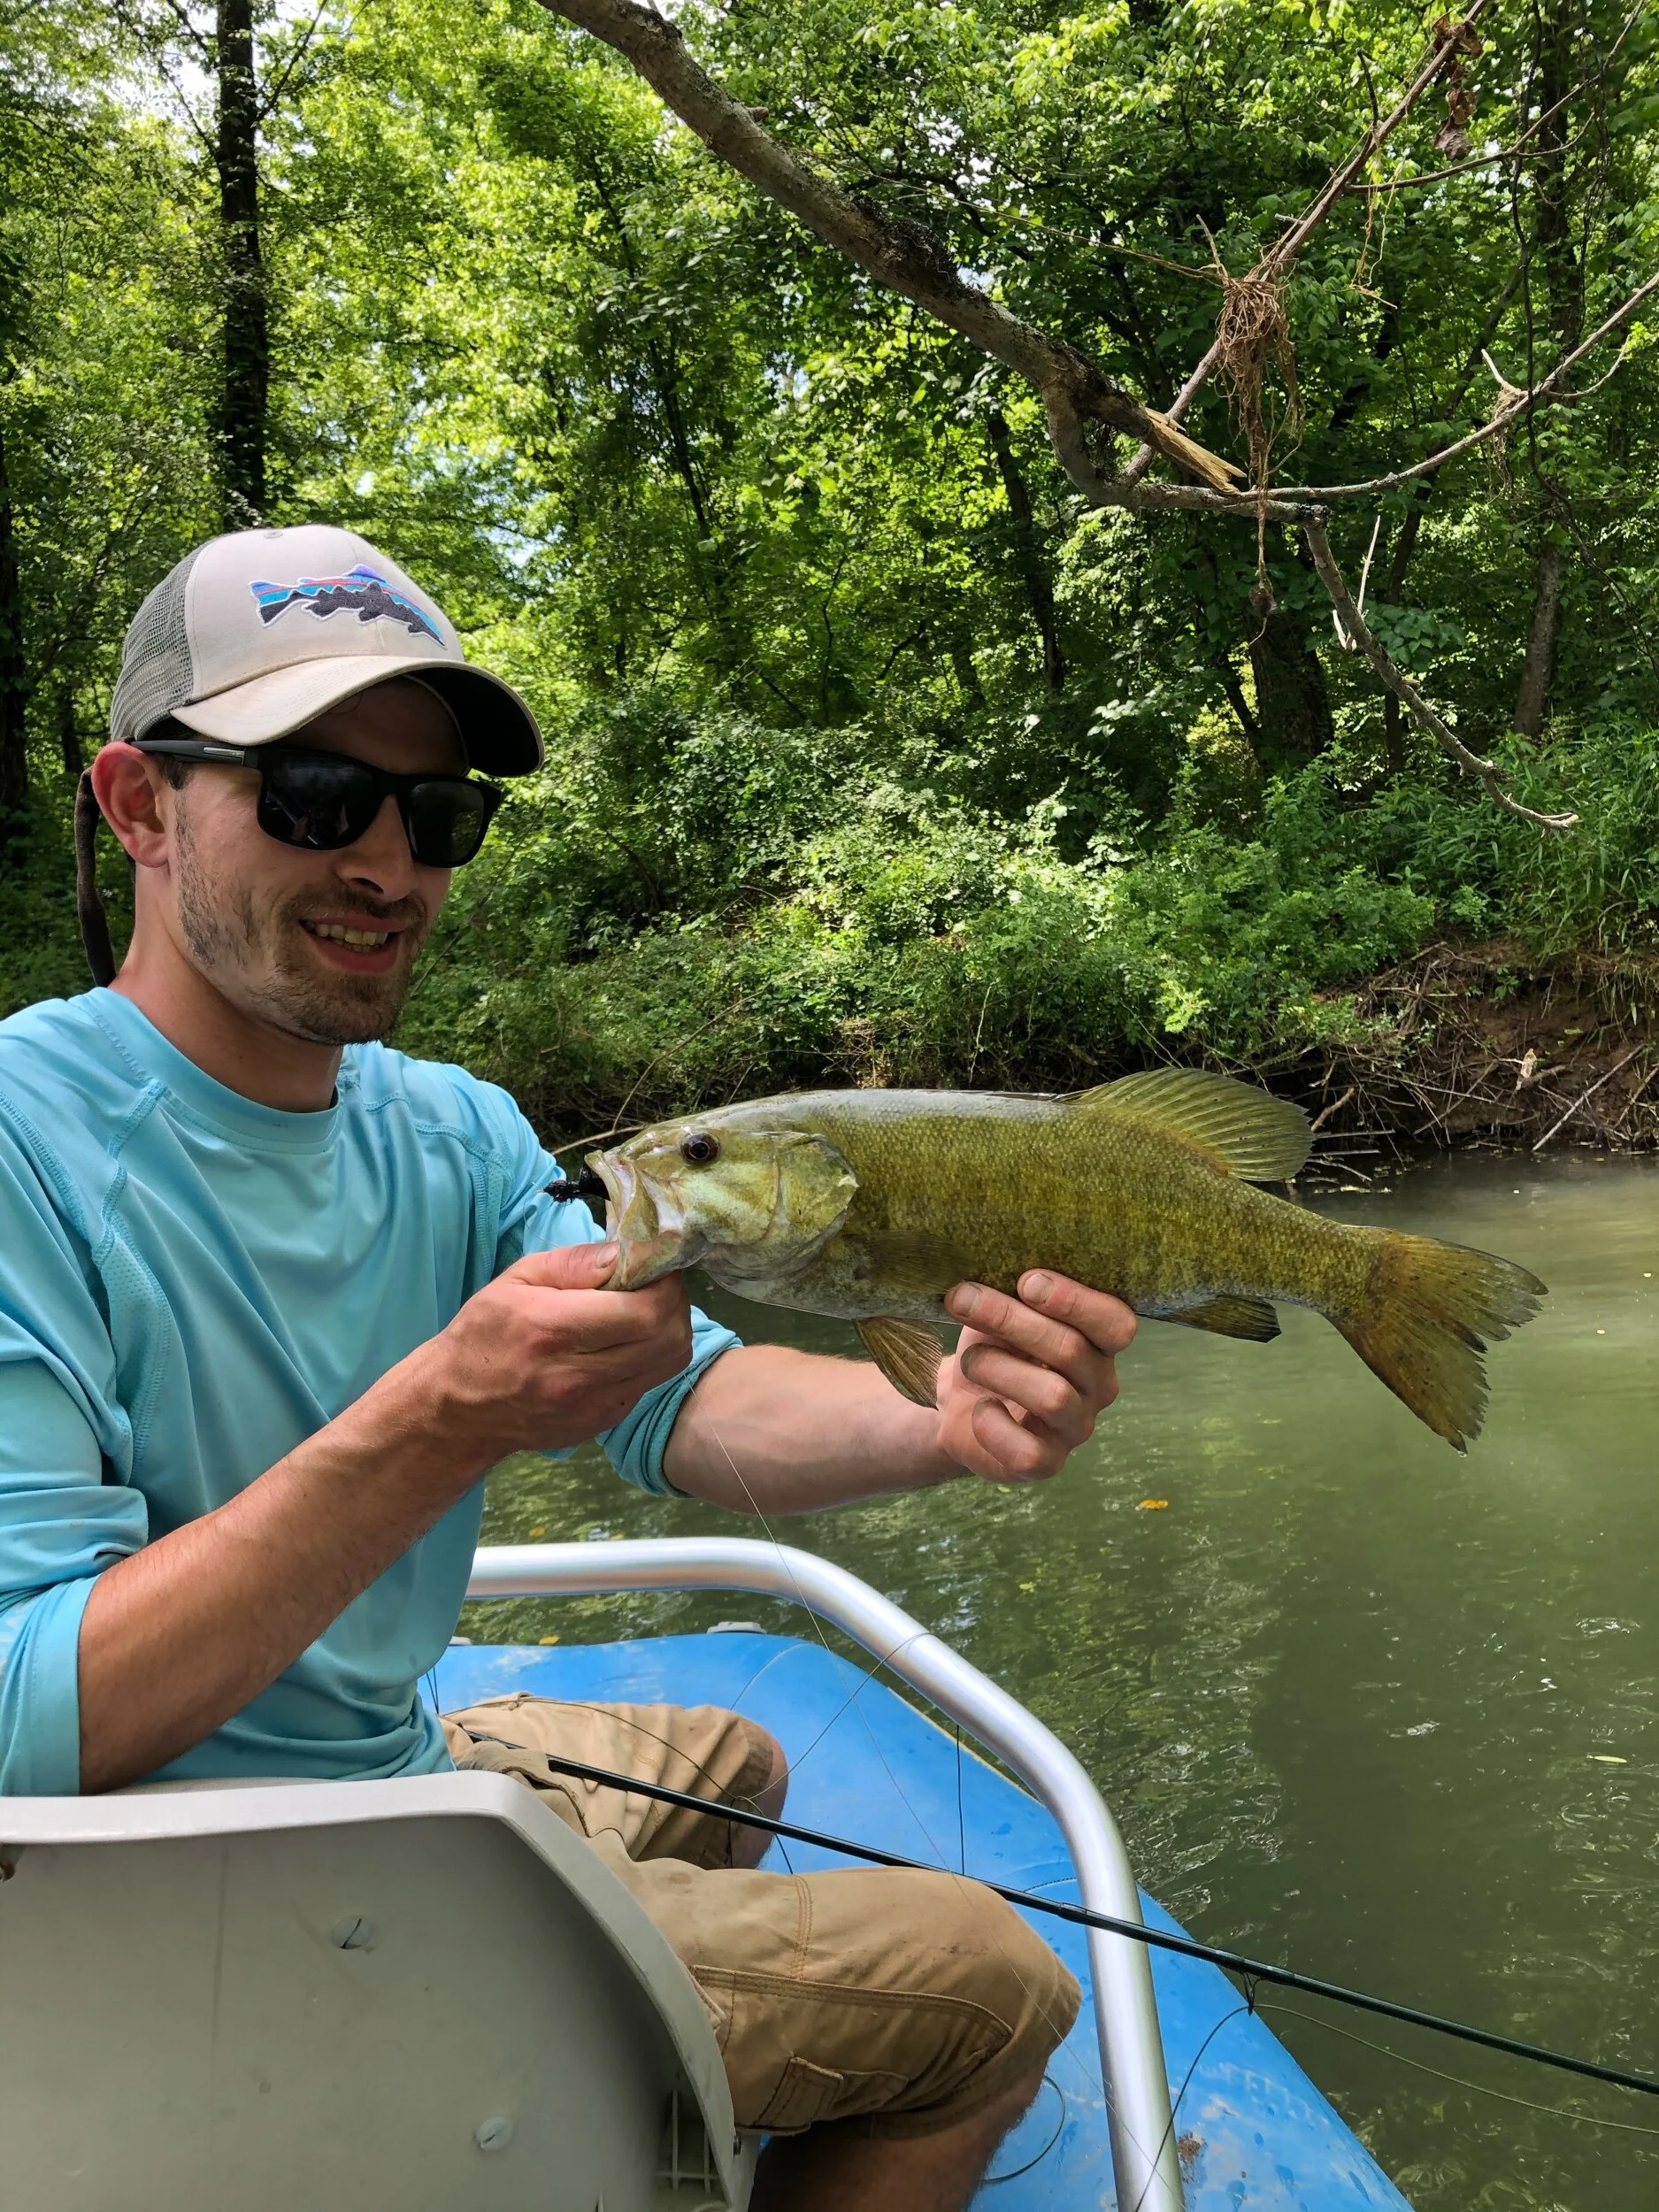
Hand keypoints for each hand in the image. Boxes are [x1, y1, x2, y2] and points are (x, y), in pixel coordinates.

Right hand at [390, 1240, 693, 1471]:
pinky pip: (650, 1380)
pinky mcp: (603, 1422)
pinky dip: (650, 1355)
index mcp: (553, 1330)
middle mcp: (579, 1375)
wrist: (457, 1409)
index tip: (653, 1263)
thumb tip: (626, 1252)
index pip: (646, 1310)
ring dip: (669, 1328)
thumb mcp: (515, 1280)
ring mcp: (595, 1406)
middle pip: (670, 1338)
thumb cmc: (482, 1334)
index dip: (664, 1281)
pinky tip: (623, 1341)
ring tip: (642, 1308)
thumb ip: (574, 1262)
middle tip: (654, 1283)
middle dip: (674, 1302)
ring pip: (670, 1361)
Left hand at [934, 1272, 1135, 1482]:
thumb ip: (1014, 1293)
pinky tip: (980, 1409)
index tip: (1026, 1280)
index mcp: (1099, 1342)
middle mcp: (1098, 1385)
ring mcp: (1076, 1427)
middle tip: (963, 1299)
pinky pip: (1028, 1450)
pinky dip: (993, 1425)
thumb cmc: (992, 1345)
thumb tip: (997, 1264)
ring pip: (1053, 1396)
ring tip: (969, 1360)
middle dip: (1011, 1320)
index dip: (1076, 1301)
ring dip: (998, 1367)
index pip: (1116, 1323)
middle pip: (1071, 1350)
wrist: (959, 1401)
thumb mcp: (1001, 1311)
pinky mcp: (1046, 1463)